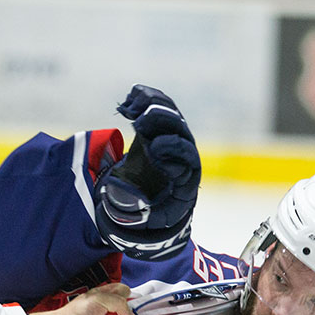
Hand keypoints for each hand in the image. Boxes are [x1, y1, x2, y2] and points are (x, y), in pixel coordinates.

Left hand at [30, 283, 133, 314]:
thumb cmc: (77, 314)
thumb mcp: (99, 299)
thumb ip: (119, 302)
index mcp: (102, 296)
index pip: (121, 291)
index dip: (129, 294)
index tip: (138, 300)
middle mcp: (105, 310)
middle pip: (126, 308)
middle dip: (133, 311)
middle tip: (143, 314)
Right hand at [94, 85, 200, 260]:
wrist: (152, 203)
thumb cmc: (145, 213)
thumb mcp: (138, 217)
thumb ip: (133, 208)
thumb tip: (127, 198)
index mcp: (184, 182)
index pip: (186, 161)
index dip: (172, 152)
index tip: (153, 148)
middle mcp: (185, 157)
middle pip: (181, 134)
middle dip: (162, 124)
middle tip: (139, 121)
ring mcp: (176, 140)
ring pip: (172, 116)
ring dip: (153, 106)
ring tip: (130, 104)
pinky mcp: (164, 128)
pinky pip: (162, 108)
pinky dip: (147, 100)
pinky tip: (130, 98)